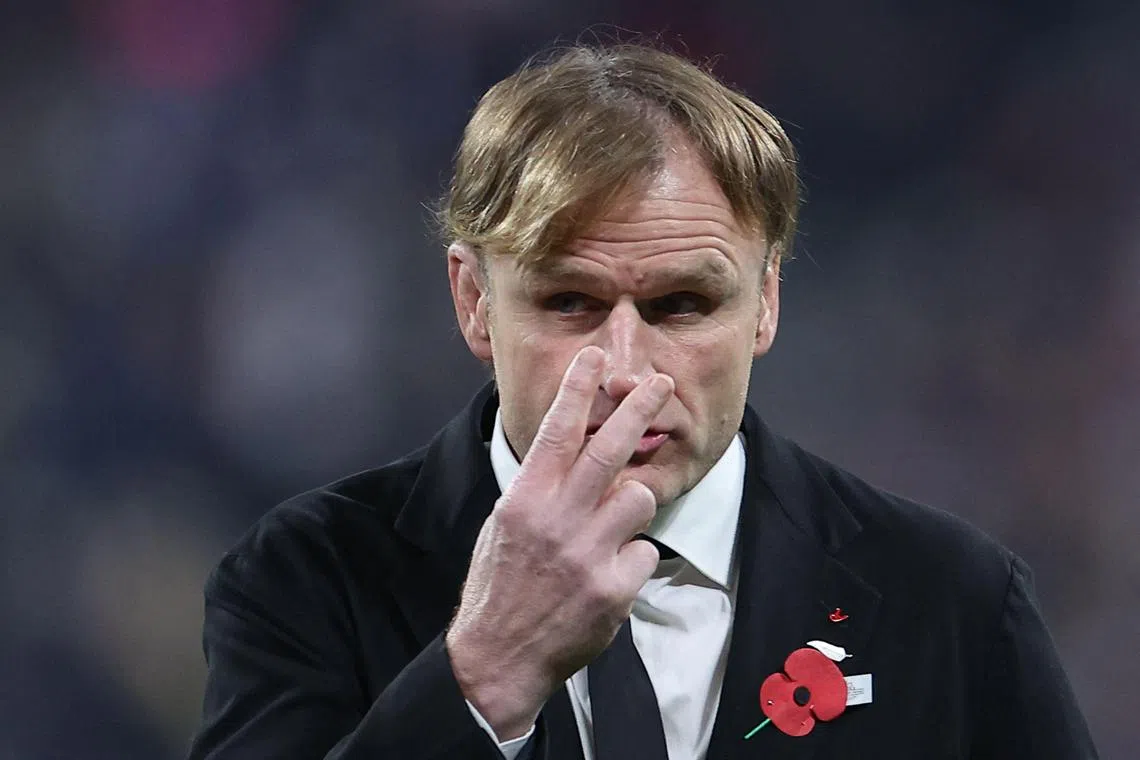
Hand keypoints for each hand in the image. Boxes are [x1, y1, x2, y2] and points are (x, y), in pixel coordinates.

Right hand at [445, 346, 672, 739]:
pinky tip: (608, 577)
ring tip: (612, 527)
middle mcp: (556, 520)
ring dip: (635, 504)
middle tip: (661, 383)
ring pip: (639, 497)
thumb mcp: (503, 527)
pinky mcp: (612, 589)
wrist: (499, 656)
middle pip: (609, 450)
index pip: (555, 431)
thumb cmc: (499, 586)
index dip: (577, 388)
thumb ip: (539, 491)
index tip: (593, 355)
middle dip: (638, 409)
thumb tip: (570, 457)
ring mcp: (587, 554)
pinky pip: (644, 551)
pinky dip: (632, 559)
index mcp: (525, 500)